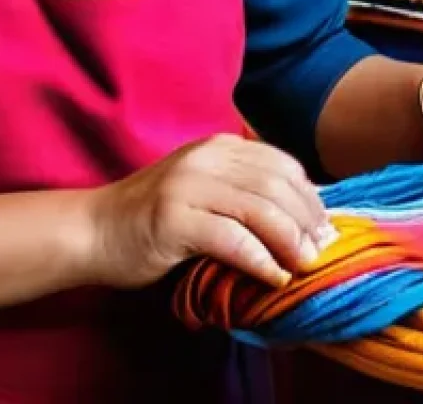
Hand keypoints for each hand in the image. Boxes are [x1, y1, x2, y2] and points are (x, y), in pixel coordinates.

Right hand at [83, 134, 332, 289]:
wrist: (96, 229)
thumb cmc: (157, 216)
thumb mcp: (207, 189)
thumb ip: (246, 192)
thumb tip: (306, 213)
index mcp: (220, 146)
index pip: (281, 164)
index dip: (310, 196)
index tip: (327, 226)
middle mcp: (206, 158)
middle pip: (275, 185)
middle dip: (306, 219)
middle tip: (323, 250)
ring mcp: (188, 185)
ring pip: (258, 209)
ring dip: (289, 240)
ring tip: (305, 264)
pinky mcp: (173, 219)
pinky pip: (230, 239)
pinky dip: (259, 259)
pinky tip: (273, 276)